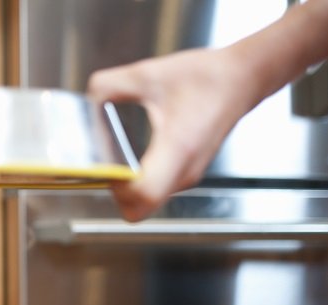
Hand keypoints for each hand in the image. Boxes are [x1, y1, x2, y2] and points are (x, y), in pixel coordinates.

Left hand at [88, 48, 253, 220]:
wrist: (243, 78)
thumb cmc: (205, 77)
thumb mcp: (149, 73)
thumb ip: (109, 86)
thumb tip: (85, 103)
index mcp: (178, 147)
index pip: (144, 195)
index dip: (118, 189)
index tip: (104, 167)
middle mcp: (184, 170)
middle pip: (140, 208)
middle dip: (115, 192)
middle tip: (102, 166)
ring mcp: (186, 176)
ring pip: (146, 204)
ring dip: (126, 190)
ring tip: (111, 161)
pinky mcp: (185, 173)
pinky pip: (154, 192)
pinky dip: (137, 184)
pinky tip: (126, 160)